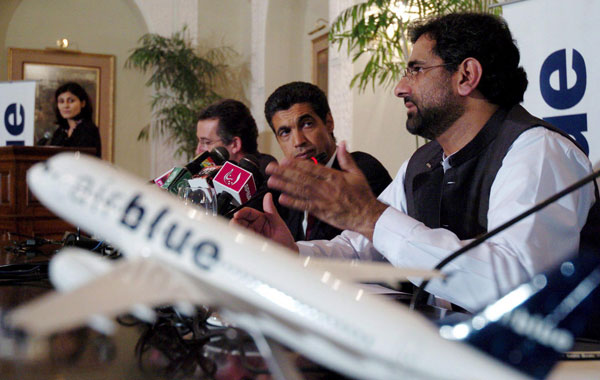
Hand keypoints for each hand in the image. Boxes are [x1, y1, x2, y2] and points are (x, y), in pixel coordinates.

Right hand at [230, 192, 297, 251]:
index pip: (247, 212)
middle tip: (234, 226)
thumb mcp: (279, 224)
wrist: (287, 254)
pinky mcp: (248, 245)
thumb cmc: (285, 240)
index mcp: (260, 219)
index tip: (237, 214)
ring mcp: (250, 236)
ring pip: (238, 231)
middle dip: (235, 222)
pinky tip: (241, 241)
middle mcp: (254, 227)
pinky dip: (238, 241)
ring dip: (236, 232)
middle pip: (239, 221)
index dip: (241, 212)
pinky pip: (240, 242)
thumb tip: (268, 196)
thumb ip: (271, 210)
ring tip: (238, 234)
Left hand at [266, 142, 387, 239]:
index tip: (284, 160)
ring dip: (284, 186)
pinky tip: (282, 199)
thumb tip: (342, 143)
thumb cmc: (362, 195)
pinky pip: (305, 206)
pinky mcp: (321, 212)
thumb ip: (346, 158)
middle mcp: (326, 187)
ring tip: (271, 181)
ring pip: (300, 191)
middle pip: (302, 178)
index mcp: (334, 177)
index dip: (296, 164)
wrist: (367, 215)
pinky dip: (293, 203)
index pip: (311, 168)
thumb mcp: (356, 173)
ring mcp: (323, 200)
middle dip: (284, 173)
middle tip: (270, 168)